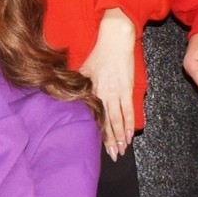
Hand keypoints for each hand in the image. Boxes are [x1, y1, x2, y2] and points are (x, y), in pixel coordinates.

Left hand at [81, 9, 138, 158]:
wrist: (115, 40)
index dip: (97, 134)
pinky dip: (130, 123)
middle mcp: (105, 95)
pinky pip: (129, 110)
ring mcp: (117, 93)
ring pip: (119, 120)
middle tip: (114, 156)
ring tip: (123, 150)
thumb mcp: (82, 69)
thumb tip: (66, 96)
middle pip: (108, 123)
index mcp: (93, 91)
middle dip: (111, 141)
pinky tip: (131, 134)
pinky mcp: (128, 89)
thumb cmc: (98, 53)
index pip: (95, 118)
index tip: (98, 146)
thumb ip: (77, 85)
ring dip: (121, 136)